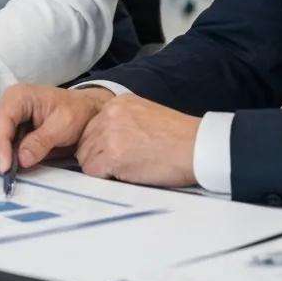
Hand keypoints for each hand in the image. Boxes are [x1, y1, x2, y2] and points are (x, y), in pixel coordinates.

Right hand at [0, 84, 113, 172]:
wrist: (81, 111)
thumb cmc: (75, 113)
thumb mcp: (64, 124)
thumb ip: (42, 141)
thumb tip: (22, 160)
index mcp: (18, 97)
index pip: (0, 120)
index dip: (0, 145)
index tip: (6, 168)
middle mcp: (4, 106)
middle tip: (10, 176)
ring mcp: (2, 120)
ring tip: (11, 173)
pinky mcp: (3, 133)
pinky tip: (9, 168)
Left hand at [77, 94, 199, 187]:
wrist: (197, 147)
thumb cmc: (179, 136)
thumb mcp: (145, 113)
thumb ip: (123, 120)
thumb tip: (106, 139)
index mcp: (118, 103)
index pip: (91, 126)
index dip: (98, 143)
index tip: (109, 153)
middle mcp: (109, 114)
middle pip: (84, 141)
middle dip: (96, 156)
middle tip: (114, 167)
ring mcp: (109, 134)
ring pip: (85, 157)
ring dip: (100, 167)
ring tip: (123, 171)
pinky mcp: (114, 155)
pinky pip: (92, 171)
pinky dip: (103, 177)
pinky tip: (122, 176)